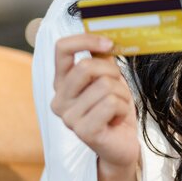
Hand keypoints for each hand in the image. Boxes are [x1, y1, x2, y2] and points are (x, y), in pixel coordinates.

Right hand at [50, 33, 139, 169]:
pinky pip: (111, 103)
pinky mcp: (83, 131)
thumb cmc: (114, 110)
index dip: (86, 40)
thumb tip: (104, 35)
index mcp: (61, 83)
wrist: (122, 145)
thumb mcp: (108, 78)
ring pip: (104, 86)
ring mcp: (68, 118)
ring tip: (117, 108)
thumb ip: (102, 58)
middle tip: (118, 87)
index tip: (108, 44)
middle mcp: (59, 100)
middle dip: (112, 72)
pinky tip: (117, 119)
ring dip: (121, 95)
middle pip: (86, 66)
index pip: (61, 49)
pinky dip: (122, 108)